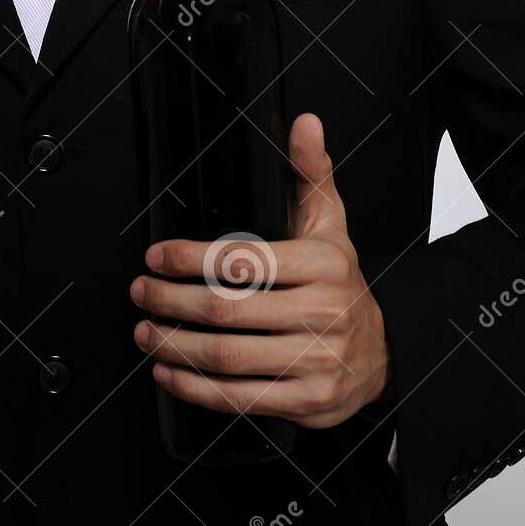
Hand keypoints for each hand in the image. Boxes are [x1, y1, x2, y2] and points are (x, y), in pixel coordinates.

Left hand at [129, 111, 390, 428]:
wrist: (382, 352)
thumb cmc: (341, 282)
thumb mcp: (330, 221)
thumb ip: (309, 171)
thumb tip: (303, 123)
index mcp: (324, 263)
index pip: (243, 258)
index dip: (189, 258)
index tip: (155, 256)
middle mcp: (323, 312)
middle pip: (226, 309)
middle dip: (171, 300)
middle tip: (141, 292)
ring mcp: (316, 360)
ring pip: (227, 356)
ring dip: (174, 345)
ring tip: (146, 331)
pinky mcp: (308, 401)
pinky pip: (239, 399)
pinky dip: (194, 388)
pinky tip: (167, 372)